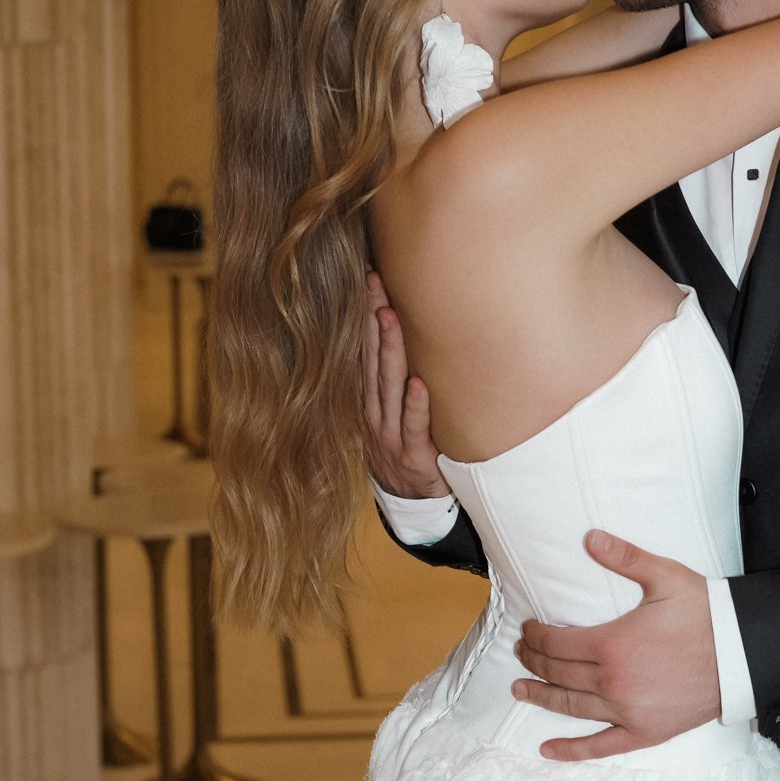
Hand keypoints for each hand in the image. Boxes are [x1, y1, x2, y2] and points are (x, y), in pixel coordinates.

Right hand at [362, 271, 448, 497]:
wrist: (411, 500)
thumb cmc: (404, 446)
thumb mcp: (389, 412)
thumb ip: (388, 377)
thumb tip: (392, 326)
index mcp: (366, 400)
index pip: (361, 350)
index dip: (360, 315)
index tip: (364, 280)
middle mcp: (373, 414)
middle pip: (371, 360)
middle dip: (371, 320)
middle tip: (374, 283)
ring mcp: (390, 435)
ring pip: (388, 386)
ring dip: (389, 351)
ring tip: (389, 318)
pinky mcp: (414, 455)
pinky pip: (414, 426)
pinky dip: (416, 406)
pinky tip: (419, 383)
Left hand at [511, 529, 719, 759]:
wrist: (743, 654)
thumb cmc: (706, 613)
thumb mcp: (665, 577)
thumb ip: (624, 557)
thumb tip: (590, 537)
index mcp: (612, 645)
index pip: (556, 642)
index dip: (536, 635)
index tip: (528, 629)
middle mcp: (613, 682)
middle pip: (557, 673)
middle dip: (533, 661)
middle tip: (521, 653)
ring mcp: (628, 711)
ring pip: (571, 707)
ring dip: (541, 697)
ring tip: (521, 690)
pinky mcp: (645, 732)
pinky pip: (601, 746)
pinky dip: (572, 750)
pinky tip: (548, 750)